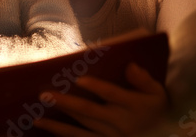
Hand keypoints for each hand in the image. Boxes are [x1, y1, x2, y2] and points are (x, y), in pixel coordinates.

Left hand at [34, 63, 167, 136]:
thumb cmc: (158, 110)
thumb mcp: (158, 93)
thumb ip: (143, 79)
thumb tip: (130, 65)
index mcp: (133, 106)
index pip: (112, 95)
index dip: (96, 88)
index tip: (79, 79)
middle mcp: (119, 123)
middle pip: (89, 112)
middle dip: (65, 104)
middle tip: (44, 94)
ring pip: (80, 131)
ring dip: (58, 126)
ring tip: (38, 118)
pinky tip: (48, 131)